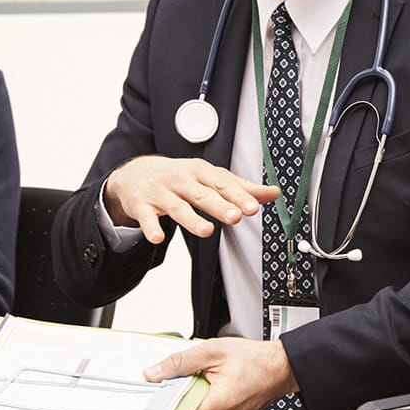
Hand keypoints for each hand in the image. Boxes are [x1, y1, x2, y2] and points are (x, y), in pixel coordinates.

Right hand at [105, 155, 278, 243]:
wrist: (136, 172)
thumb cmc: (180, 176)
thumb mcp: (210, 177)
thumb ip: (241, 187)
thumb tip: (273, 193)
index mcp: (201, 172)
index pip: (223, 184)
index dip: (239, 195)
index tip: (254, 207)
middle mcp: (182, 180)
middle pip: (203, 194)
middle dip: (220, 205)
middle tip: (236, 216)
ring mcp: (161, 193)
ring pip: (178, 207)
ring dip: (192, 220)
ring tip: (207, 231)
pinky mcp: (142, 206)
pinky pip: (147, 219)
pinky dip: (151, 228)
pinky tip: (158, 238)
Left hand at [145, 337, 295, 409]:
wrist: (282, 367)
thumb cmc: (256, 360)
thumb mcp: (213, 351)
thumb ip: (180, 362)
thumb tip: (155, 372)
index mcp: (215, 405)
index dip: (163, 402)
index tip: (158, 390)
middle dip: (182, 393)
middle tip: (190, 374)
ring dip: (195, 395)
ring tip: (208, 377)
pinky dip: (206, 398)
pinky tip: (216, 383)